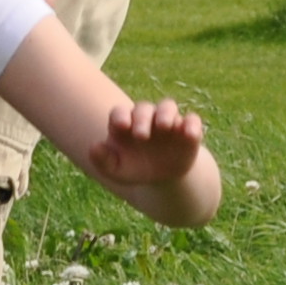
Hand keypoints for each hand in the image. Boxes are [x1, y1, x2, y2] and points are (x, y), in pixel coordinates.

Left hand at [84, 95, 209, 187]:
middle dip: (142, 118)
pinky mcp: (187, 130)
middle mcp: (146, 118)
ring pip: (168, 106)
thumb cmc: (134, 169)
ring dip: (166, 113)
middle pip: (143, 108)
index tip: (122, 126)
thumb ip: (102, 160)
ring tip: (164, 126)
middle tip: (141, 136)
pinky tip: (189, 134)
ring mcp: (167, 121)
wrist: (162, 179)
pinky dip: (191, 124)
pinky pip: (191, 120)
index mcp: (125, 124)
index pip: (120, 112)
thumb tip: (94, 147)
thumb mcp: (116, 170)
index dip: (120, 116)